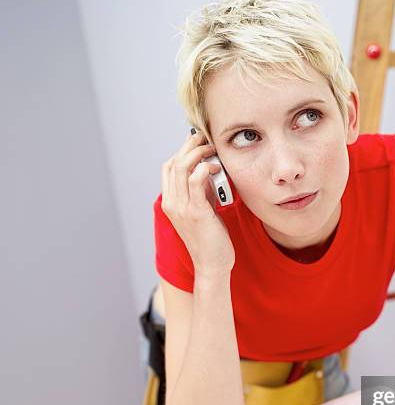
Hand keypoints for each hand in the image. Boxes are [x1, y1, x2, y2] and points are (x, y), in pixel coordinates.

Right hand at [161, 131, 234, 275]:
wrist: (212, 265)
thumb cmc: (211, 239)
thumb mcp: (203, 210)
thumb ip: (202, 191)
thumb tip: (209, 169)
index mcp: (170, 202)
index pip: (168, 167)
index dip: (182, 151)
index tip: (198, 143)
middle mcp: (171, 203)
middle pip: (174, 162)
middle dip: (190, 146)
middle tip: (206, 139)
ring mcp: (181, 208)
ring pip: (182, 167)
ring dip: (198, 153)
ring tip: (213, 150)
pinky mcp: (196, 212)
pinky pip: (196, 181)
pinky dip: (205, 168)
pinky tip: (215, 168)